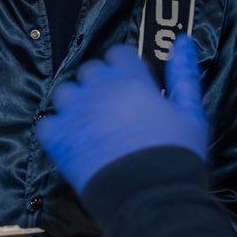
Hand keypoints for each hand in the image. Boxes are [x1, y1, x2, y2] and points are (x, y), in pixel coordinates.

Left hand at [37, 35, 207, 193]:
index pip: (117, 53)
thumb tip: (183, 39)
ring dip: (76, 103)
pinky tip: (74, 142)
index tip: (131, 84)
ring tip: (92, 124)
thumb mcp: (190, 113)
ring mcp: (74, 112)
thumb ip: (184, 74)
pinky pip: (46, 122)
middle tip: (114, 109)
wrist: (150, 197)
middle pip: (89, 71)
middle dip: (100, 84)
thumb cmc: (175, 154)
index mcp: (130, 79)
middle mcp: (98, 89)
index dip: (124, 67)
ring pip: (64, 92)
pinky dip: (57, 129)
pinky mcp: (57, 137)